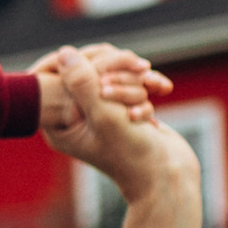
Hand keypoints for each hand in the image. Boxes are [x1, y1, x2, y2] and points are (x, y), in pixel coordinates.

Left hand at [38, 44, 200, 227]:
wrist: (169, 174)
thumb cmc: (133, 153)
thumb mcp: (105, 116)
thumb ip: (83, 83)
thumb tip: (64, 52)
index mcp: (58, 121)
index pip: (59, 73)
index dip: (84, 63)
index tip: (106, 79)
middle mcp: (73, 115)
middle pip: (86, 67)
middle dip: (116, 69)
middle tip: (138, 74)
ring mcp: (97, 110)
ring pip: (110, 71)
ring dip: (134, 79)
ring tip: (150, 92)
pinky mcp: (119, 108)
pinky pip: (127, 80)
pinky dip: (145, 83)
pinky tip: (162, 89)